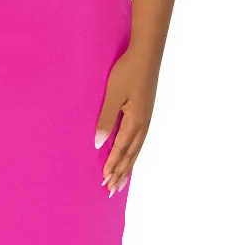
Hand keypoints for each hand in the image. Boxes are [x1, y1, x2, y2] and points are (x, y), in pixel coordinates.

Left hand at [95, 46, 158, 195]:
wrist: (147, 54)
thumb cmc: (127, 71)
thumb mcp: (113, 94)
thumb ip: (106, 119)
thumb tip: (98, 144)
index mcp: (135, 122)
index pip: (121, 150)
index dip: (112, 166)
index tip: (104, 181)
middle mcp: (143, 124)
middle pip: (131, 155)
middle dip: (120, 173)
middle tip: (111, 190)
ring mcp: (146, 119)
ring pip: (136, 149)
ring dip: (127, 166)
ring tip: (121, 181)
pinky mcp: (146, 113)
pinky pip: (139, 140)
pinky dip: (133, 153)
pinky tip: (130, 155)